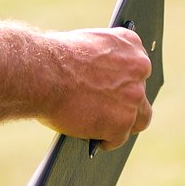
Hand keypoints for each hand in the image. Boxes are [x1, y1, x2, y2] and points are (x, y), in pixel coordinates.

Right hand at [41, 26, 152, 144]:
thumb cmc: (53, 58)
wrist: (42, 73)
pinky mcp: (122, 123)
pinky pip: (119, 138)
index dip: (127, 81)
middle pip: (141, 93)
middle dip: (128, 103)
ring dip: (124, 124)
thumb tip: (102, 77)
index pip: (138, 67)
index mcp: (130, 44)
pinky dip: (108, 140)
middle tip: (115, 112)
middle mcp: (139, 68)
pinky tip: (98, 141)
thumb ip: (102, 58)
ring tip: (110, 131)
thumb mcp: (85, 44)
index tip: (122, 90)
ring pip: (139, 119)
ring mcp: (133, 97)